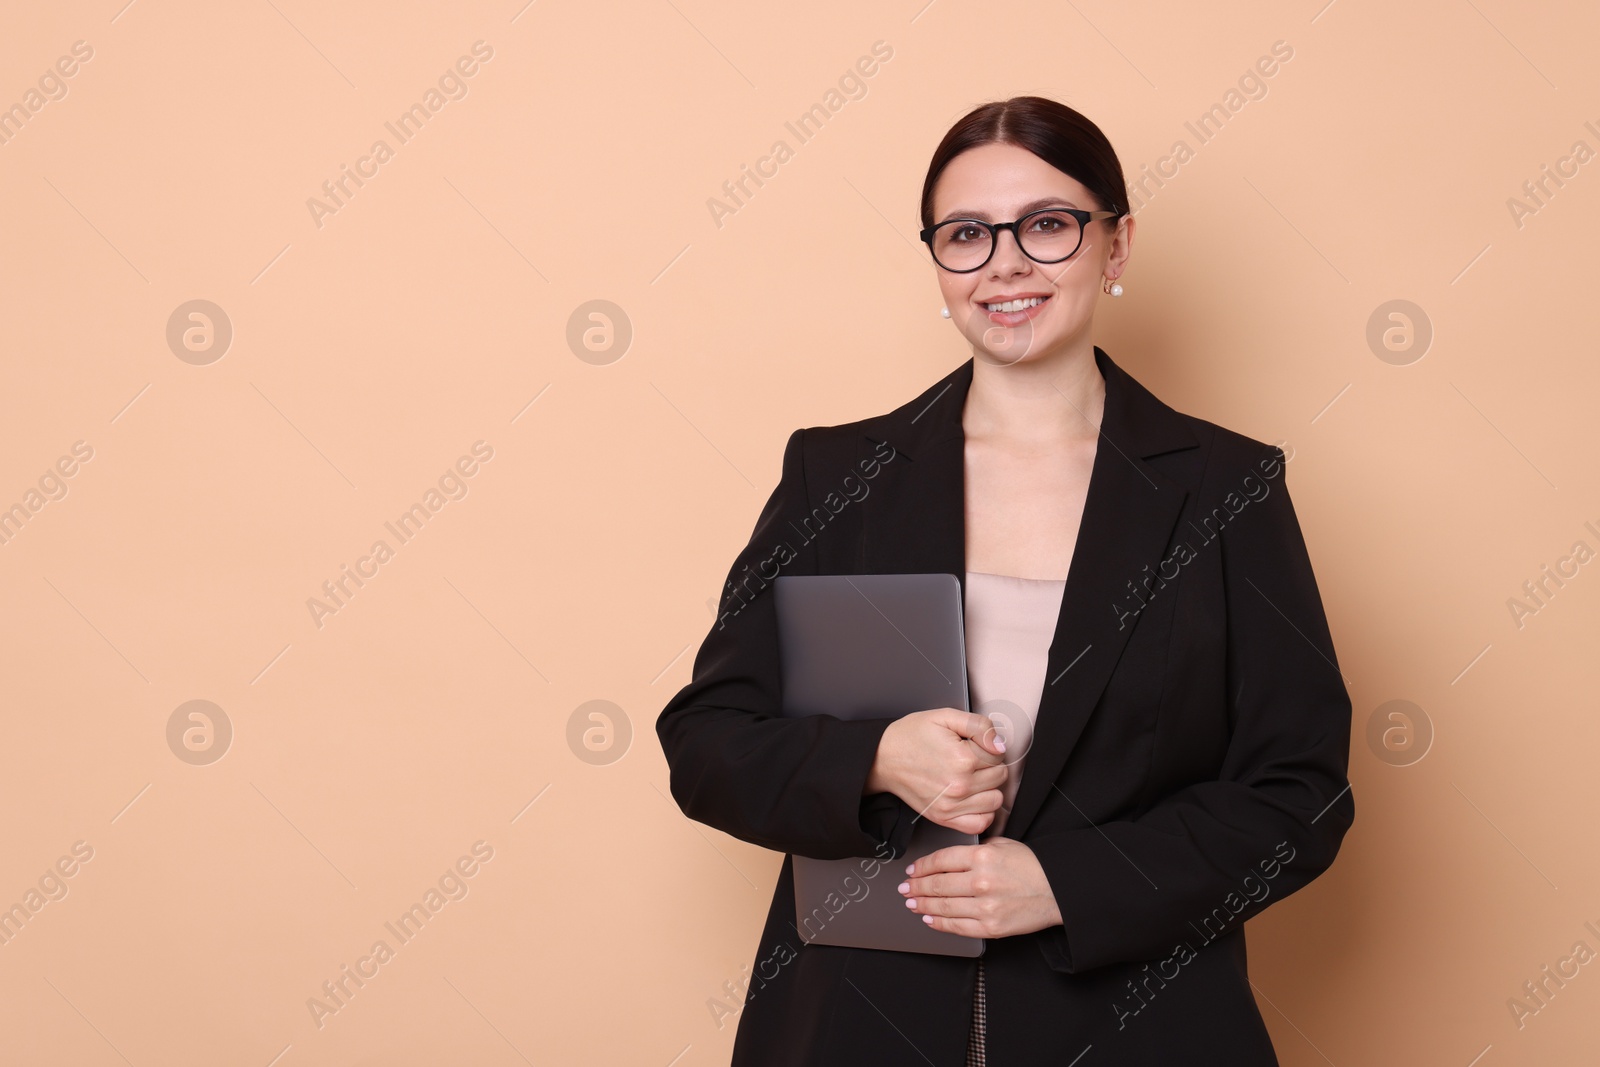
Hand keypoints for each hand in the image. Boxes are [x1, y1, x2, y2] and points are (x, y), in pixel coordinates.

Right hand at [864, 708, 1008, 833]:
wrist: (883, 758)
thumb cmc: (911, 736)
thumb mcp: (945, 716)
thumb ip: (979, 726)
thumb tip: (1000, 745)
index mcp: (963, 759)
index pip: (999, 755)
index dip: (988, 746)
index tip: (972, 744)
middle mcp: (959, 786)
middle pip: (1000, 777)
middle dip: (990, 765)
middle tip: (970, 759)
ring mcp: (952, 805)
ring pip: (996, 800)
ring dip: (988, 788)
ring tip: (971, 777)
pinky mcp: (944, 818)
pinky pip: (980, 823)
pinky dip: (982, 812)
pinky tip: (973, 799)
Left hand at [897, 837, 1062, 938]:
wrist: (1058, 890)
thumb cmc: (1033, 866)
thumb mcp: (1004, 845)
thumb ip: (976, 848)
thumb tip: (951, 857)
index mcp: (982, 856)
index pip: (941, 860)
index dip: (921, 866)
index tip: (912, 870)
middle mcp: (981, 881)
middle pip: (937, 884)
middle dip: (916, 887)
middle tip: (905, 889)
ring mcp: (985, 906)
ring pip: (943, 907)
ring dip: (923, 906)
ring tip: (912, 904)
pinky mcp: (991, 927)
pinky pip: (957, 927)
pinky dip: (939, 924)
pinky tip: (929, 920)